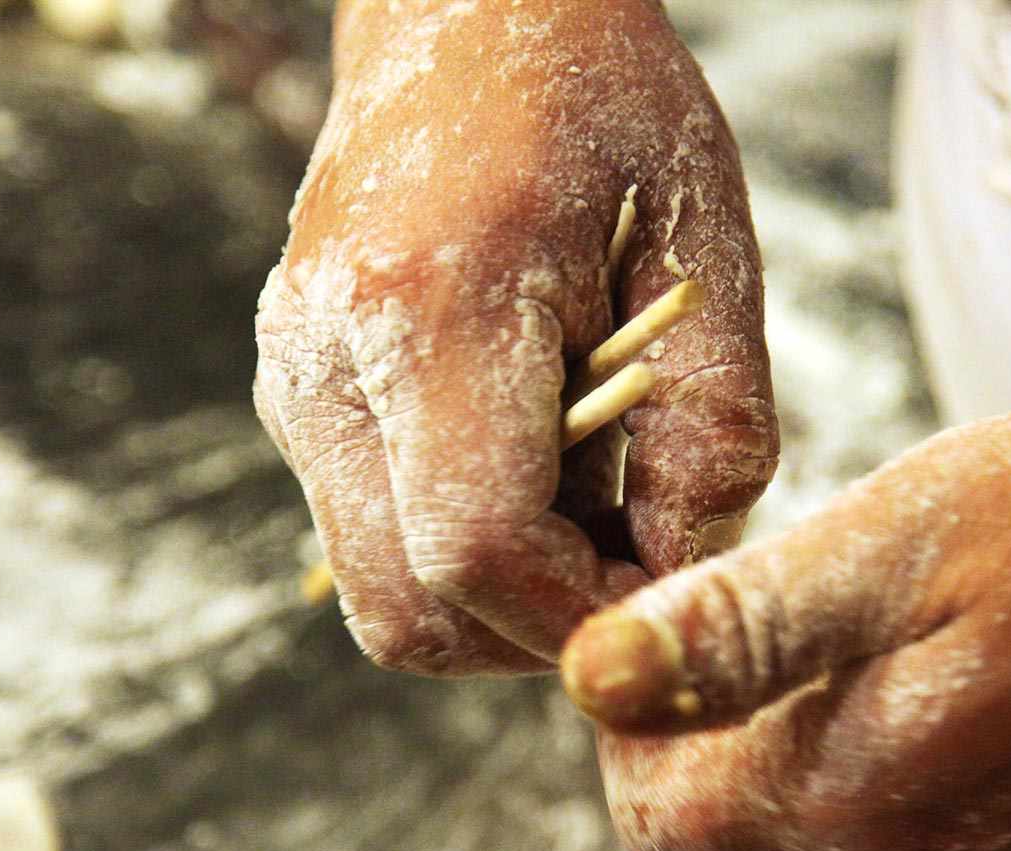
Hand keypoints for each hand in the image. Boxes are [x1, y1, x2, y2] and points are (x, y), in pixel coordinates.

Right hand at [253, 0, 775, 673]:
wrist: (465, 11)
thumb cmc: (600, 103)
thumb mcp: (703, 244)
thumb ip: (713, 424)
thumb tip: (682, 574)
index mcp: (427, 307)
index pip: (479, 550)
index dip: (583, 612)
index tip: (667, 593)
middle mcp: (328, 364)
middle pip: (411, 612)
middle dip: (538, 629)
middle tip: (637, 561)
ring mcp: (297, 386)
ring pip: (386, 596)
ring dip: (505, 597)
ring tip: (596, 502)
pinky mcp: (303, 399)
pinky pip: (379, 539)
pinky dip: (468, 551)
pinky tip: (542, 471)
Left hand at [562, 403, 1010, 850]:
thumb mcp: (906, 539)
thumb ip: (744, 625)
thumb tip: (594, 675)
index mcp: (845, 799)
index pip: (651, 813)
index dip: (629, 721)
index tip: (663, 619)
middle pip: (716, 836)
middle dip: (692, 733)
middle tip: (737, 611)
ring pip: (794, 846)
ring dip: (770, 751)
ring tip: (820, 637)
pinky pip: (882, 846)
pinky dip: (852, 772)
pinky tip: (904, 683)